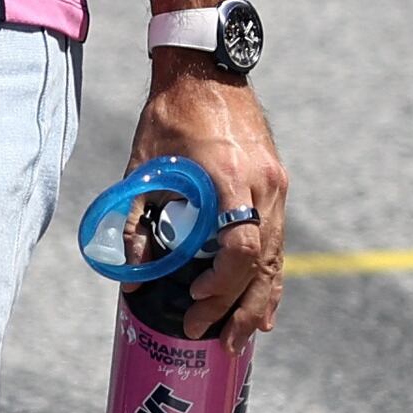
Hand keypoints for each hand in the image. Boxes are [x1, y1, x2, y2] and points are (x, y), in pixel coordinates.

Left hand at [133, 61, 287, 338]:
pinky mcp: (277, 184)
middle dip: (240, 307)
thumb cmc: (168, 117)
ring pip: (276, 256)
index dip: (219, 283)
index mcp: (227, 178)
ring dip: (260, 300)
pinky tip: (264, 307)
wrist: (206, 71)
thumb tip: (134, 280)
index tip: (193, 302)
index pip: (238, 247)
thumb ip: (138, 222)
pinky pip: (277, 241)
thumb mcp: (143, 168)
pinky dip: (269, 276)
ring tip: (243, 337)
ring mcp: (275, 185)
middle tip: (217, 341)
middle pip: (262, 261)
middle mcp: (261, 185)